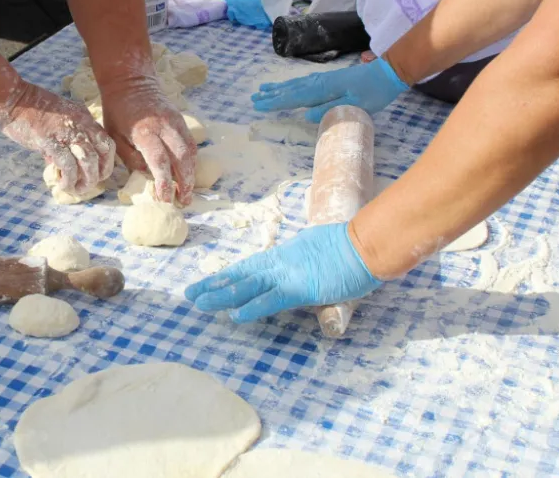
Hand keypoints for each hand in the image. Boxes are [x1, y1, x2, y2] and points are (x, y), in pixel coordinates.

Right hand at [0, 79, 114, 193]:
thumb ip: (64, 138)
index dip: (106, 162)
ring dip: (85, 180)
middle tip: (87, 185)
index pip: (106, 143)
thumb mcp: (58, 120)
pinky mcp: (51, 141)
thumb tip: (62, 164)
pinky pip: (68, 165)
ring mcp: (66, 132)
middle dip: (98, 174)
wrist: (13, 100)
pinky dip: (69, 179)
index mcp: (84, 118)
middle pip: (101, 154)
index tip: (98, 174)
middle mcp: (80, 124)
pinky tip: (63, 185)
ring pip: (88, 161)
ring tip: (76, 189)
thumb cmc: (31, 109)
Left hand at [100, 74, 196, 204]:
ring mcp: (175, 122)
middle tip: (184, 201)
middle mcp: (164, 127)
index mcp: (145, 132)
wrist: (129, 82)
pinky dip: (191, 160)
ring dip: (191, 173)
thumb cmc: (117, 111)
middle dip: (185, 182)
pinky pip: (190, 143)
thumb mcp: (114, 136)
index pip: (159, 162)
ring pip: (190, 151)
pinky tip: (187, 173)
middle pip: (182, 158)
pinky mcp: (181, 120)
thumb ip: (131, 158)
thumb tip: (147, 175)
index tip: (165, 200)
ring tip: (187, 192)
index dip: (164, 183)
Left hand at [184, 223, 382, 322]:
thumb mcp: (321, 257)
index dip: (227, 276)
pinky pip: (271, 299)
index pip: (249, 268)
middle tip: (190, 294)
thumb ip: (307, 269)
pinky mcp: (301, 287)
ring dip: (221, 296)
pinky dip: (252, 307)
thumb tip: (302, 276)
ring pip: (247, 286)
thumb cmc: (352, 250)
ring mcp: (288, 274)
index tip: (208, 282)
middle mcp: (280, 263)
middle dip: (214, 285)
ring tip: (199, 303)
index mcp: (284, 257)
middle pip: (240, 275)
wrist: (368, 243)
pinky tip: (234, 315)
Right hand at [252, 57, 408, 122]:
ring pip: (296, 85)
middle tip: (254, 99)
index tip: (259, 106)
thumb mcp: (355, 105)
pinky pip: (304, 82)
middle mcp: (320, 82)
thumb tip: (306, 115)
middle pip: (291, 90)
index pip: (295, 97)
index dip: (276, 102)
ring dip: (279, 88)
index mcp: (324, 89)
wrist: (388, 73)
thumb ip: (330, 109)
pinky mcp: (329, 79)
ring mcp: (324, 79)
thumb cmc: (374, 92)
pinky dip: (292, 85)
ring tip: (263, 90)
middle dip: (272, 95)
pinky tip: (288, 86)